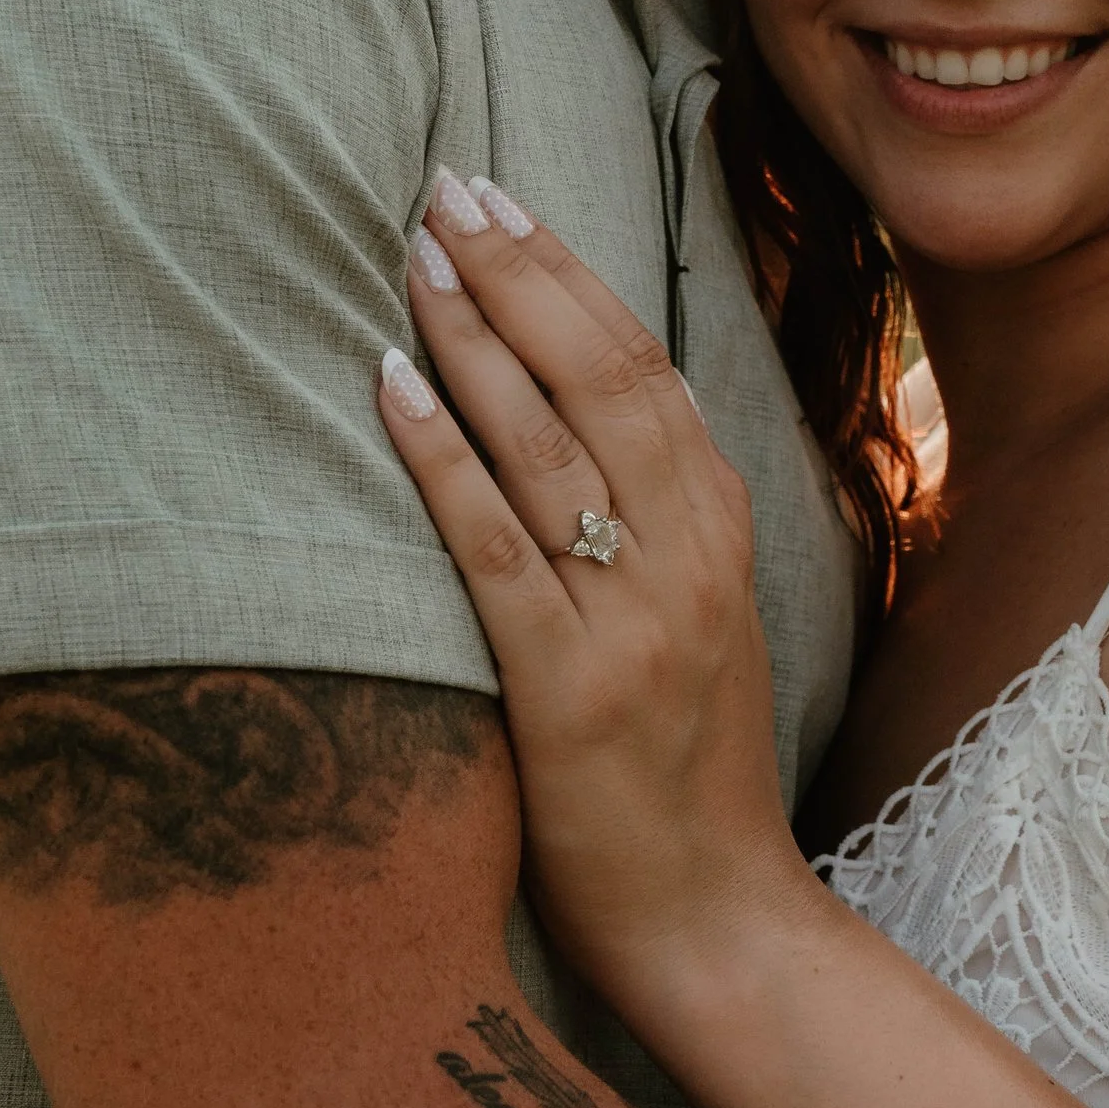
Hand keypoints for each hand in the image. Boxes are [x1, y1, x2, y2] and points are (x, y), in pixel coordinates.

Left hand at [378, 173, 817, 1013]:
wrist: (717, 920)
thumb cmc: (686, 770)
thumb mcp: (697, 618)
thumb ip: (650, 521)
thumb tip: (564, 411)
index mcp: (720, 529)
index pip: (642, 364)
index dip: (568, 272)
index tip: (501, 198)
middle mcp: (688, 557)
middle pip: (599, 377)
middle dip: (517, 271)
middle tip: (443, 187)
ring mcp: (633, 621)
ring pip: (548, 443)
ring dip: (473, 336)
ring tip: (411, 254)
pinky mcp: (569, 691)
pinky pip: (495, 550)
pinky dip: (440, 458)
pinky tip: (388, 384)